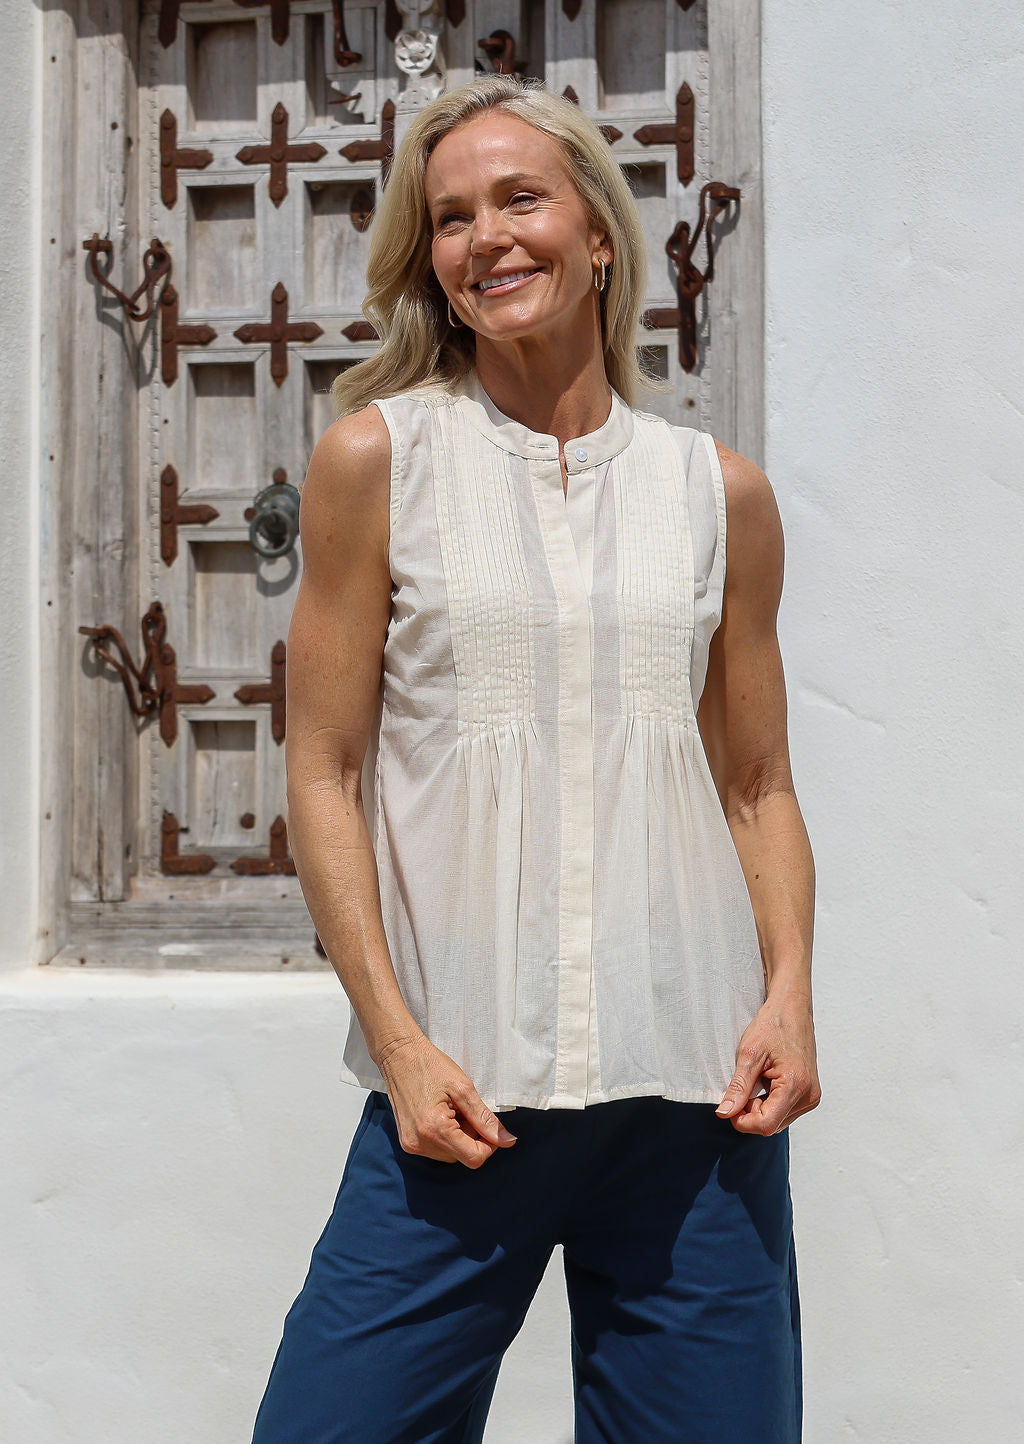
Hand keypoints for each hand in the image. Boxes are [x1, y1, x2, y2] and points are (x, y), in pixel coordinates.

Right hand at [375, 1033, 517, 1168]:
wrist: (398, 1055)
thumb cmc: (430, 1065)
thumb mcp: (464, 1088)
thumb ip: (485, 1118)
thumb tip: (507, 1140)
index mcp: (434, 1129)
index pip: (474, 1158)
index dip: (489, 1144)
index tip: (488, 1125)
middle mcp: (420, 1143)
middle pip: (462, 1157)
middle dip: (472, 1137)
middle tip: (466, 1109)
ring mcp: (411, 1144)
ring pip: (451, 1155)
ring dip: (459, 1137)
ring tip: (453, 1109)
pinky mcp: (407, 1142)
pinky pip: (437, 1149)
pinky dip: (446, 1136)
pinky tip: (442, 1114)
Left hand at [716, 992, 820, 1134]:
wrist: (792, 1009)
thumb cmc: (773, 1025)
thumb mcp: (748, 1054)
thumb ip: (737, 1087)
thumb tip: (725, 1112)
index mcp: (795, 1084)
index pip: (765, 1124)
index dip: (742, 1121)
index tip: (729, 1106)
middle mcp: (809, 1095)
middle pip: (771, 1126)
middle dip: (750, 1113)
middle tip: (743, 1087)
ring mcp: (812, 1096)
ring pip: (777, 1121)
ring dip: (760, 1109)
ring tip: (757, 1080)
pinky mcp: (810, 1094)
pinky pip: (785, 1112)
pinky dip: (770, 1103)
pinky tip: (767, 1082)